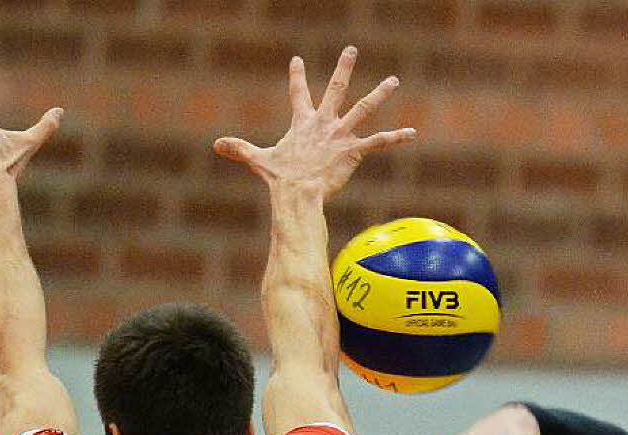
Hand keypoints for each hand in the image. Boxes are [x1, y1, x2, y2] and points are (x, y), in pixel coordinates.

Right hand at [213, 46, 414, 199]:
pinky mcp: (353, 150)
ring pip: (364, 108)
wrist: (296, 193)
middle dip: (343, 67)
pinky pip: (378, 142)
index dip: (297, 76)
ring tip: (393, 79)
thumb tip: (216, 145)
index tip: (298, 60)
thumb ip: (239, 149)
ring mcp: (340, 134)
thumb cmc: (279, 179)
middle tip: (351, 50)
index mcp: (303, 122)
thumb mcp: (258, 160)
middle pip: (336, 88)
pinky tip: (411, 133)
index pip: (298, 93)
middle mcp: (324, 123)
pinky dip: (396, 137)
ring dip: (380, 93)